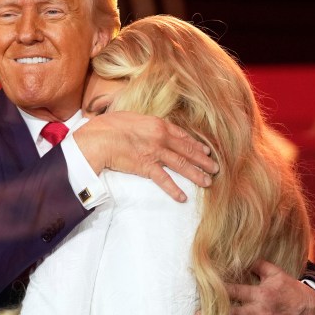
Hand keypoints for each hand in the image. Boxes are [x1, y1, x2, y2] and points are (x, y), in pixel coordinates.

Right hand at [72, 111, 218, 201]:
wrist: (99, 138)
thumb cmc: (109, 125)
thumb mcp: (130, 117)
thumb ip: (142, 123)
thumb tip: (144, 126)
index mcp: (158, 124)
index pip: (182, 135)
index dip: (195, 144)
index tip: (205, 150)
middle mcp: (161, 138)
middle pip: (187, 150)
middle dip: (203, 160)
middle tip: (215, 168)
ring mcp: (156, 153)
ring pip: (182, 164)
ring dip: (196, 174)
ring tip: (207, 182)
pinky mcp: (147, 167)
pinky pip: (164, 180)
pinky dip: (174, 190)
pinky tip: (183, 197)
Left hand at [225, 259, 314, 314]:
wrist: (311, 310)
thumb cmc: (291, 289)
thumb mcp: (276, 273)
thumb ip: (258, 265)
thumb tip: (241, 257)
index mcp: (259, 294)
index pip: (234, 291)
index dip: (218, 290)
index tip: (203, 288)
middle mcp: (258, 312)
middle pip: (232, 314)